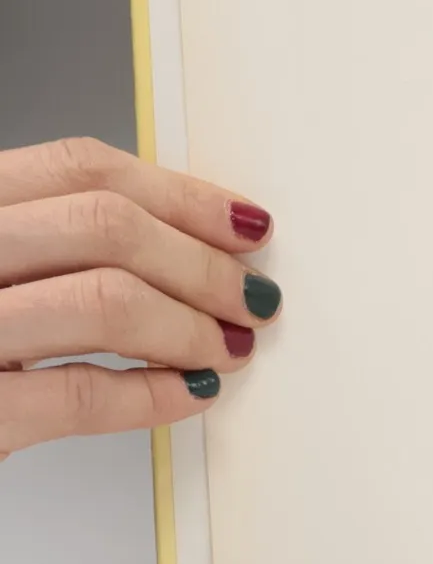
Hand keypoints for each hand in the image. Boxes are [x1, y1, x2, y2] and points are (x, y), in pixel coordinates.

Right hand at [0, 138, 280, 460]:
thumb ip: (49, 245)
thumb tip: (187, 241)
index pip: (78, 168)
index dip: (180, 194)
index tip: (242, 223)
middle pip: (104, 225)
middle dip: (201, 262)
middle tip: (251, 296)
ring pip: (103, 298)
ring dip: (189, 324)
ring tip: (227, 345)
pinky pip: (75, 392)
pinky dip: (152, 395)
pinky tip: (190, 393)